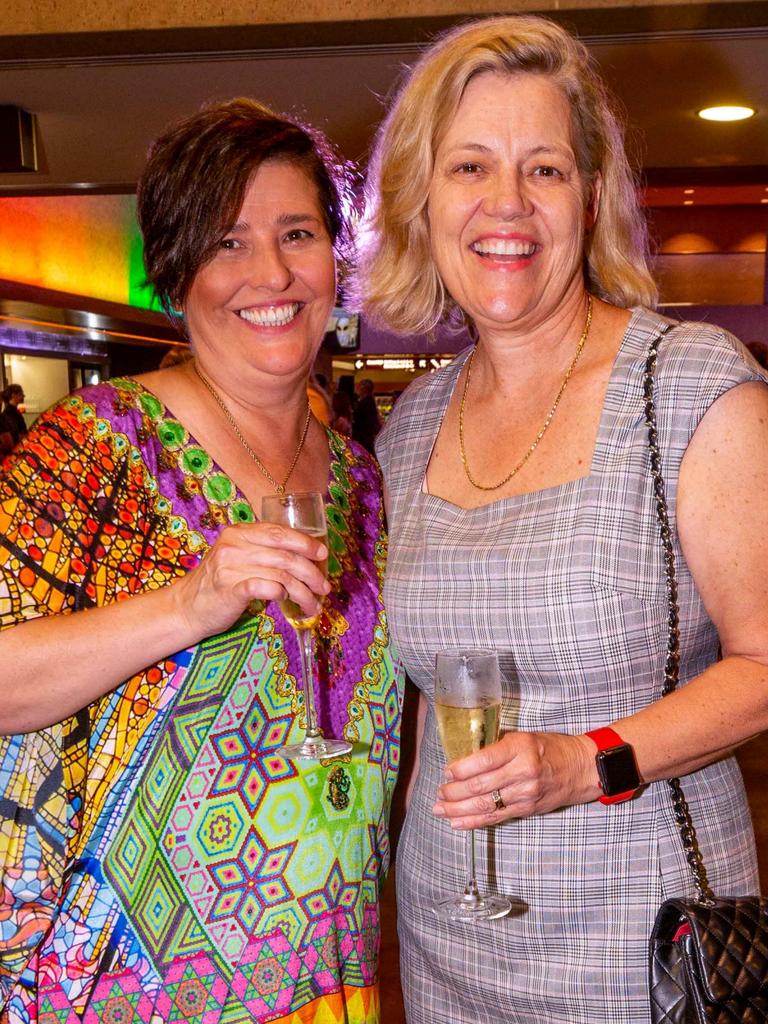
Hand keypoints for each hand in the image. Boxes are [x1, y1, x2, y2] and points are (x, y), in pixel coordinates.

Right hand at [170, 522, 329, 640]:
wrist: (186, 607)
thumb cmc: (218, 583)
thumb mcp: (237, 557)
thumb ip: (262, 551)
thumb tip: (303, 556)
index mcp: (239, 533)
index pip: (279, 532)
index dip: (305, 542)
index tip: (323, 554)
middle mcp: (234, 546)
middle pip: (285, 556)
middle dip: (311, 573)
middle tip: (324, 587)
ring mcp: (230, 567)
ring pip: (281, 576)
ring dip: (303, 592)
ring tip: (313, 604)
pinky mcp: (230, 590)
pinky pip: (266, 588)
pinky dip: (282, 595)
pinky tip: (288, 603)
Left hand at [433, 731, 599, 828]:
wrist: (581, 768)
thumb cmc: (550, 748)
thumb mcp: (524, 737)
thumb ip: (498, 746)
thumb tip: (467, 755)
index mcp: (520, 748)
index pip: (485, 760)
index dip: (462, 769)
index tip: (447, 771)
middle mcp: (522, 772)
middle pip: (481, 786)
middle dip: (454, 792)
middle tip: (438, 793)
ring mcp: (525, 794)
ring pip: (485, 805)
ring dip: (458, 810)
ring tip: (440, 810)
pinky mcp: (527, 809)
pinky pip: (496, 817)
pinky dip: (474, 821)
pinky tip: (457, 823)